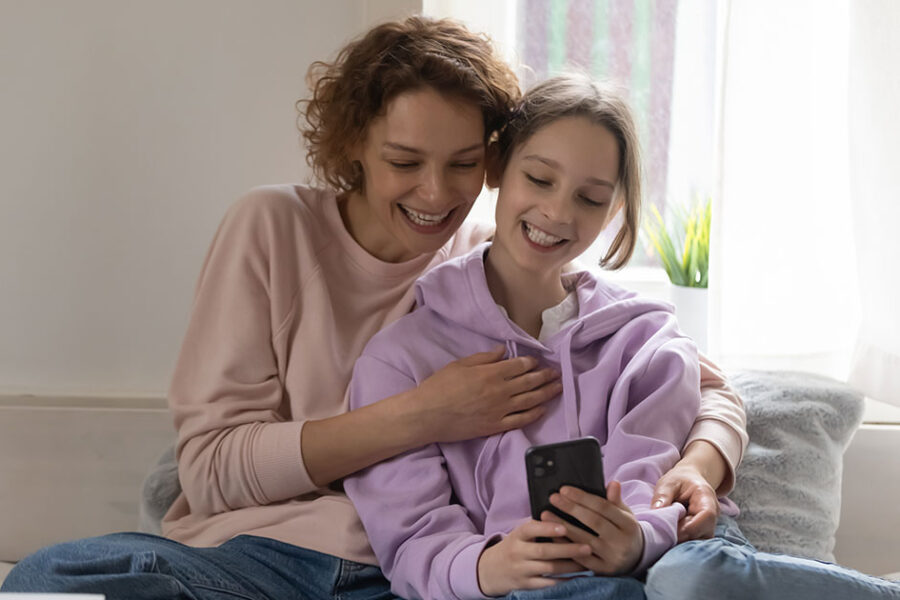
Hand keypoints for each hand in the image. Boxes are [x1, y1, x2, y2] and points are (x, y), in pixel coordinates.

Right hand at [414, 346, 560, 443]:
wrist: (428, 415)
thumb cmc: (439, 387)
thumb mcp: (460, 365)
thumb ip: (484, 358)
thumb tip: (503, 351)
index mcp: (491, 373)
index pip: (520, 366)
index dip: (532, 362)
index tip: (538, 361)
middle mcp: (500, 391)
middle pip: (530, 382)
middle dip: (545, 376)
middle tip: (556, 373)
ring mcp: (500, 410)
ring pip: (531, 400)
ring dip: (546, 393)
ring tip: (557, 388)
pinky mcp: (496, 426)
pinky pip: (521, 420)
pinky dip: (534, 414)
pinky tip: (542, 409)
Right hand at [477, 520, 591, 596]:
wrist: (490, 570)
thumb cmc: (513, 547)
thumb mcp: (519, 534)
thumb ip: (537, 526)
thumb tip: (563, 512)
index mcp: (517, 535)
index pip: (531, 529)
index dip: (547, 528)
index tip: (564, 527)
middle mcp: (518, 552)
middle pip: (544, 551)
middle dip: (567, 550)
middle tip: (587, 547)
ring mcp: (521, 570)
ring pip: (548, 569)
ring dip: (570, 566)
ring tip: (587, 562)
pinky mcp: (526, 585)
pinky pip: (547, 585)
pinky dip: (563, 582)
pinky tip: (577, 579)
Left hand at [541, 482, 643, 575]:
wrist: (635, 559)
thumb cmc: (624, 530)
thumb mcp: (624, 514)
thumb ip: (616, 500)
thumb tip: (613, 483)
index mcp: (629, 525)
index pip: (604, 507)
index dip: (583, 497)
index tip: (564, 489)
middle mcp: (622, 542)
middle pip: (594, 522)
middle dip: (571, 508)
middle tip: (553, 498)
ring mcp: (612, 558)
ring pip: (584, 541)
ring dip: (563, 527)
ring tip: (546, 515)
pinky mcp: (603, 571)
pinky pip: (580, 559)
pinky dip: (565, 546)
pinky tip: (552, 536)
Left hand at [651, 463, 718, 540]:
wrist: (689, 480)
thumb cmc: (678, 481)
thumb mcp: (667, 483)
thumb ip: (662, 496)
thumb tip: (656, 512)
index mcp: (705, 496)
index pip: (707, 515)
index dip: (691, 526)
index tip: (672, 530)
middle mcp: (713, 512)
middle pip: (705, 531)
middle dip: (684, 535)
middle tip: (664, 534)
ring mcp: (710, 523)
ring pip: (701, 539)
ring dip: (683, 540)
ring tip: (667, 533)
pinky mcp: (704, 531)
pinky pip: (696, 540)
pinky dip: (683, 541)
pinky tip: (672, 536)